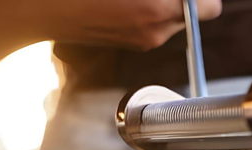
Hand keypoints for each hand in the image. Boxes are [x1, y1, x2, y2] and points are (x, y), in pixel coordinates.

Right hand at [49, 0, 222, 50]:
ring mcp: (143, 42)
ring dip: (165, 1)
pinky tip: (125, 0)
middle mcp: (156, 32)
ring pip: (173, 18)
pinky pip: (153, 23)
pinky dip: (149, 8)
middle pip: (192, 13)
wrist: (42, 9)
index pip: (209, 6)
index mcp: (159, 11)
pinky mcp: (131, 43)